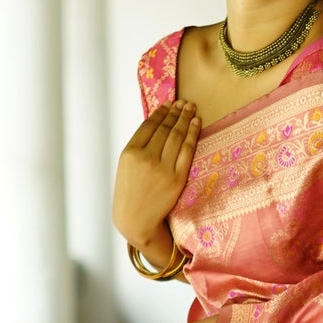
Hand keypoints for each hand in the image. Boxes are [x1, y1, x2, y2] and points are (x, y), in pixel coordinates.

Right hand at [112, 101, 200, 250]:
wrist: (136, 220)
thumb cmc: (130, 192)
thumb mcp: (126, 166)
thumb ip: (139, 146)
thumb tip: (158, 123)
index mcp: (130, 153)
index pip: (149, 125)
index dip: (161, 112)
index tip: (168, 104)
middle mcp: (147, 158)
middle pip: (165, 128)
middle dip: (176, 112)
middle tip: (183, 102)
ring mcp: (163, 168)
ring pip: (177, 136)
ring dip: (185, 119)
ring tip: (190, 108)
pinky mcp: (177, 177)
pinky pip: (187, 150)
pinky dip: (193, 134)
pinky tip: (196, 123)